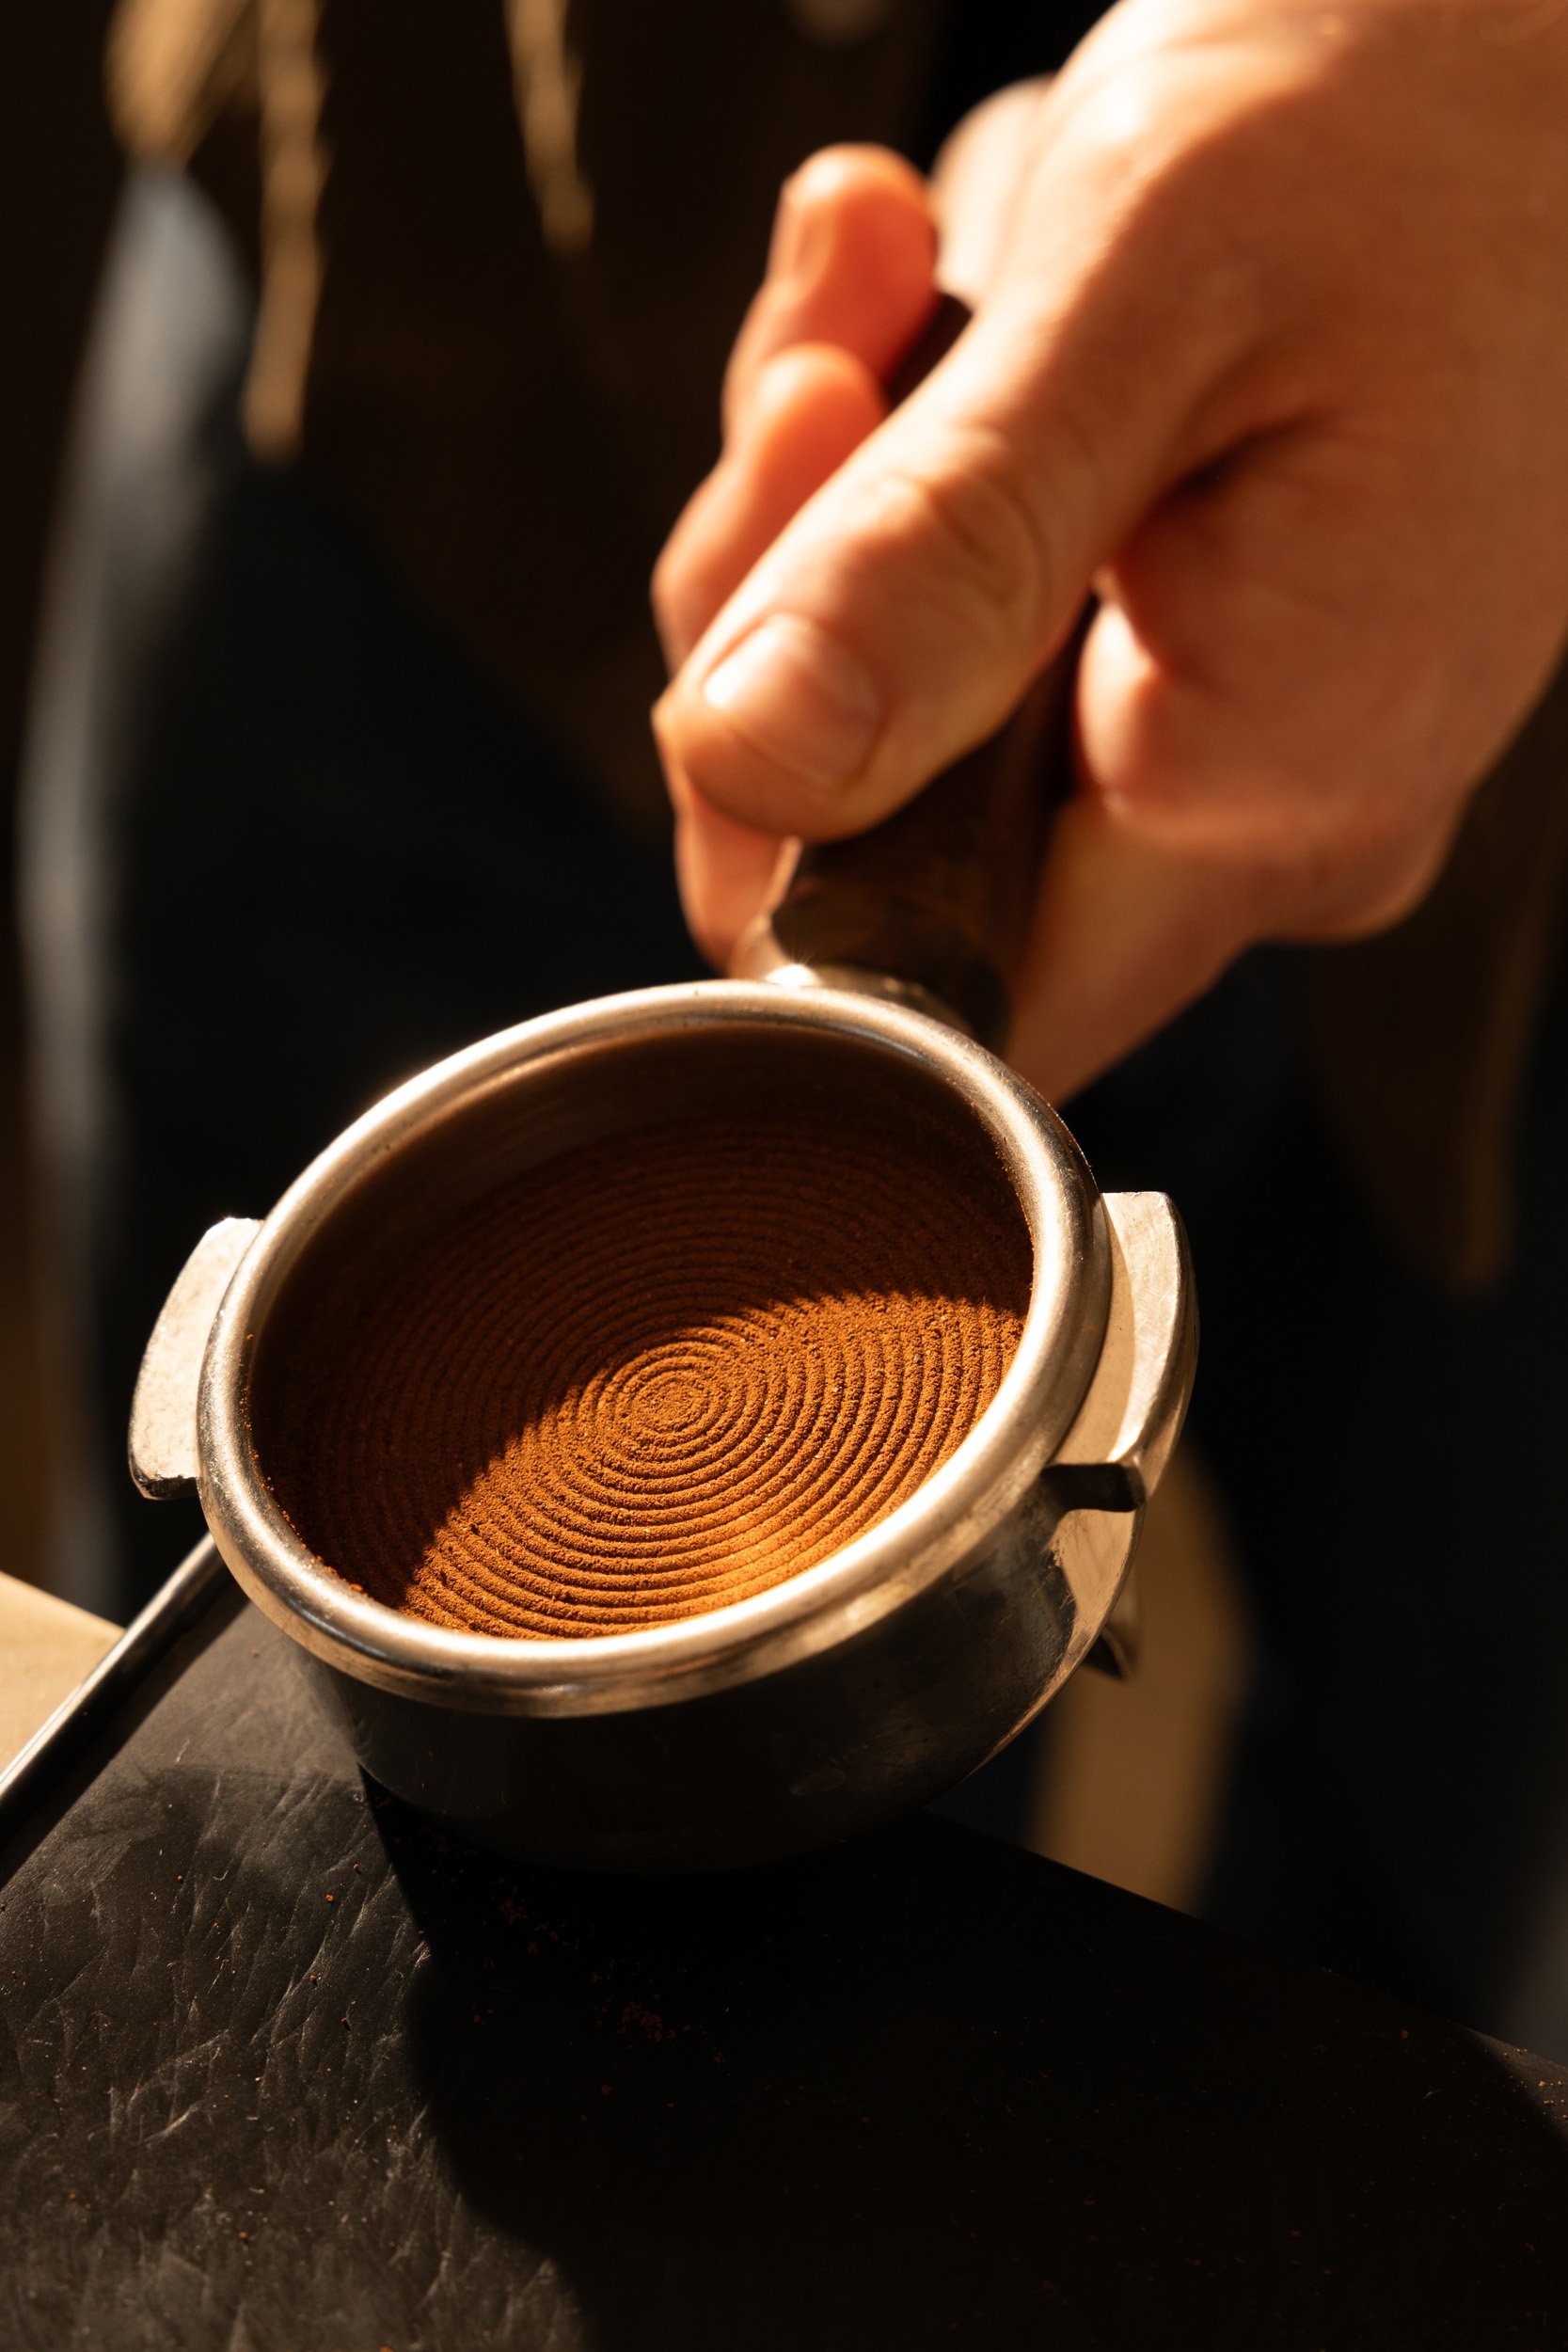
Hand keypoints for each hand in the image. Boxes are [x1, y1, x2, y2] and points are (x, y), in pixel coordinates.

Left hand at [652, 0, 1567, 1101]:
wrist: (1553, 33)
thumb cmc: (1422, 101)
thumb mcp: (1146, 293)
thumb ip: (946, 553)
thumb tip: (753, 758)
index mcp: (1275, 787)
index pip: (936, 999)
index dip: (775, 858)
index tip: (753, 615)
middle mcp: (1267, 813)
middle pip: (891, 845)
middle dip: (795, 604)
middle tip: (820, 372)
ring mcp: (1243, 742)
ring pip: (911, 719)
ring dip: (846, 488)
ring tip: (893, 266)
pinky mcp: (1213, 654)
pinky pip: (987, 623)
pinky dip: (917, 457)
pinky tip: (945, 283)